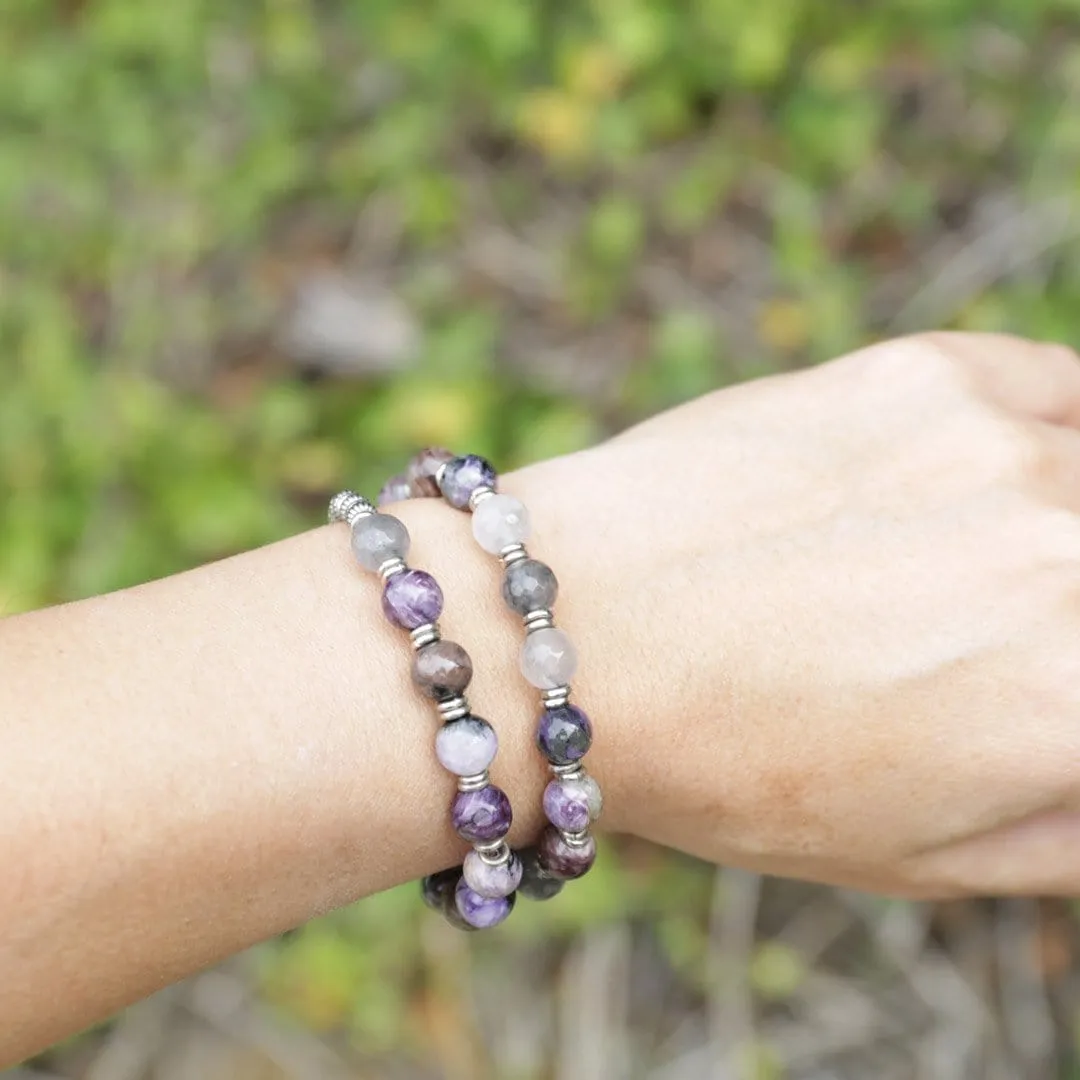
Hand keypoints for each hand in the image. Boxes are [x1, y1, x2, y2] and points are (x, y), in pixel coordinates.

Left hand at [516, 332, 1079, 896]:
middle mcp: (1074, 563)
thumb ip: (1074, 821)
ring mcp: (1005, 450)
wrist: (572, 634)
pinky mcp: (932, 374)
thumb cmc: (727, 764)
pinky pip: (1058, 389)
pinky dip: (1051, 436)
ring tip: (969, 566)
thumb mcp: (924, 855)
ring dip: (1057, 524)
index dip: (1066, 680)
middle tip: (1000, 629)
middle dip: (1056, 617)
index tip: (1037, 673)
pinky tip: (988, 477)